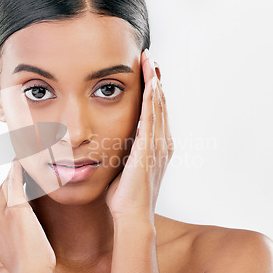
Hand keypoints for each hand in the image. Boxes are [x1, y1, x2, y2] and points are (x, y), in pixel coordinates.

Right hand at [0, 158, 55, 272]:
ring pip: (7, 186)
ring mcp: (0, 213)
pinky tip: (19, 161)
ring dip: (14, 173)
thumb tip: (16, 219)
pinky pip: (14, 184)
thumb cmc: (27, 264)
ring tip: (21, 160)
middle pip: (0, 191)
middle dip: (9, 178)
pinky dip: (16, 170)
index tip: (9, 177)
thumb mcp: (10, 245)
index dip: (4, 188)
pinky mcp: (15, 209)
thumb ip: (7, 229)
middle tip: (16, 161)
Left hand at [105, 49, 173, 223]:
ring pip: (158, 107)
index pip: (155, 111)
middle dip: (155, 79)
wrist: (132, 215)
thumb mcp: (124, 167)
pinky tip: (150, 84)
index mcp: (157, 146)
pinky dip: (152, 100)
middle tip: (149, 57)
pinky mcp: (149, 149)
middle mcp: (162, 143)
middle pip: (160, 104)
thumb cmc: (125, 196)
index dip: (152, 90)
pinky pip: (151, 119)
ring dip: (154, 82)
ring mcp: (158, 145)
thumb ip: (123, 152)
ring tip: (150, 61)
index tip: (147, 72)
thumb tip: (110, 144)